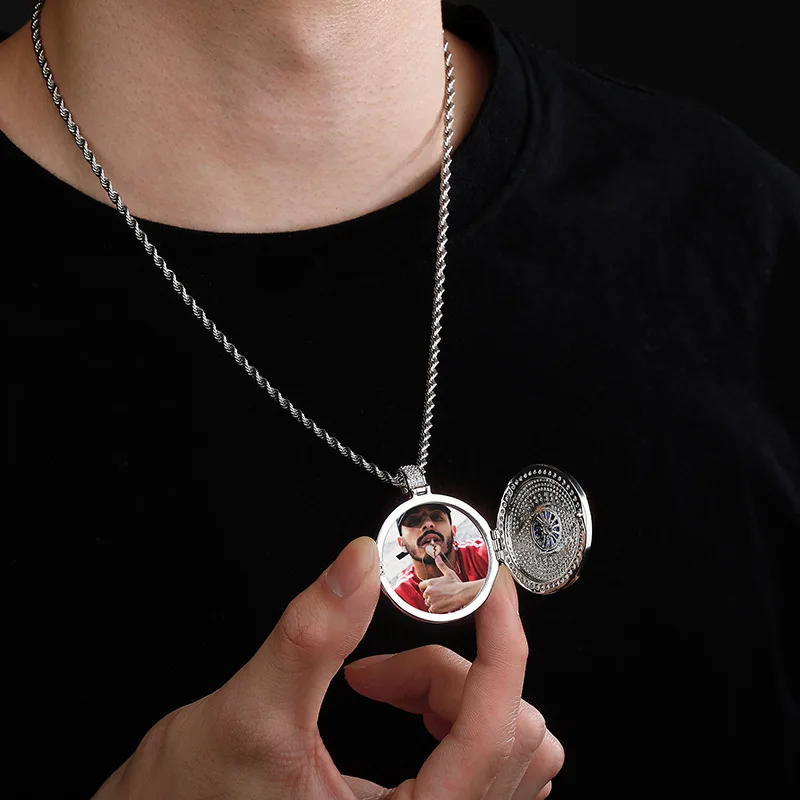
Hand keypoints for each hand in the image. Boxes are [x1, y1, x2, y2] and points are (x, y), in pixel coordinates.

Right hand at [92, 537, 561, 799]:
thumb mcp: (251, 717)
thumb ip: (313, 634)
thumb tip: (359, 564)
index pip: (495, 727)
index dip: (500, 642)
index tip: (488, 586)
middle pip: (505, 729)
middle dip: (443, 673)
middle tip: (378, 663)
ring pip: (503, 742)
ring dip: (451, 691)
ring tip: (385, 681)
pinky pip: (482, 757)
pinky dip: (449, 710)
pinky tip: (398, 697)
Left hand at [419, 553, 483, 612]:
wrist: (462, 594)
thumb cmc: (456, 583)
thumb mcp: (448, 573)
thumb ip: (441, 565)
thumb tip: (437, 557)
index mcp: (430, 582)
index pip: (421, 586)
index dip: (425, 588)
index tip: (430, 590)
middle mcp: (429, 591)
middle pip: (425, 595)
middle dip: (430, 596)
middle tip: (440, 596)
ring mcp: (431, 600)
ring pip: (428, 603)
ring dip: (433, 603)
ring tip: (442, 601)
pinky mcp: (435, 608)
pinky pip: (431, 610)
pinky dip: (436, 610)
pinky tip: (442, 606)